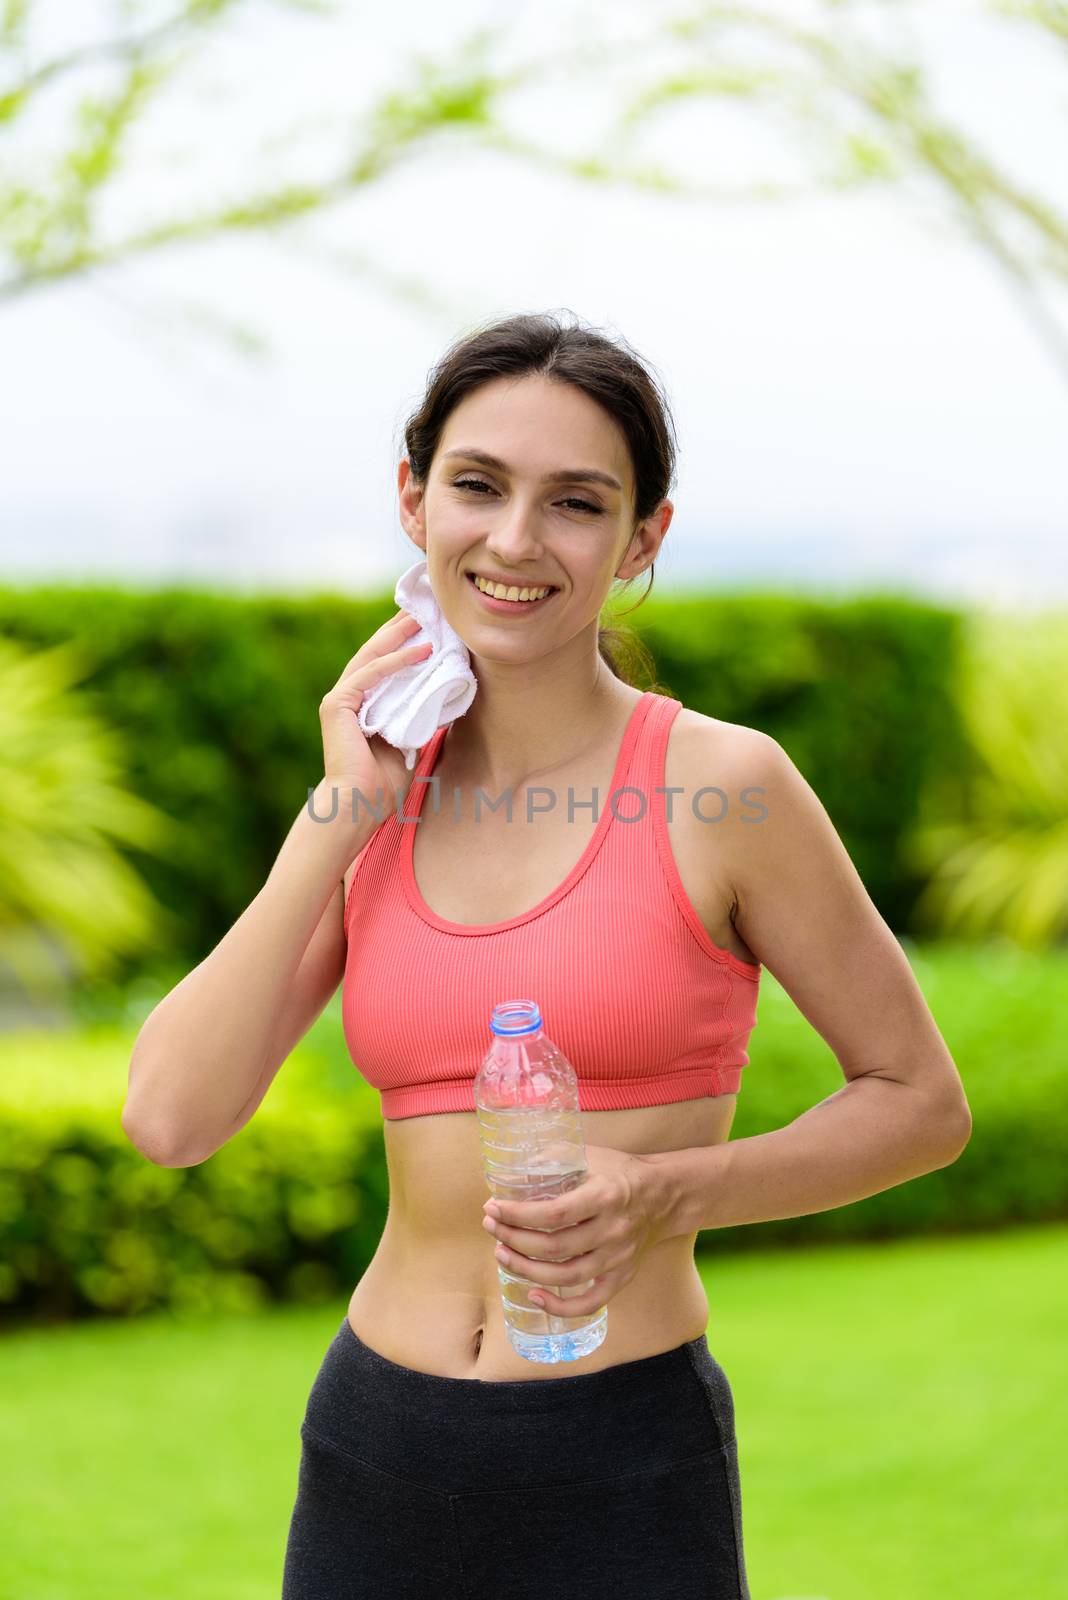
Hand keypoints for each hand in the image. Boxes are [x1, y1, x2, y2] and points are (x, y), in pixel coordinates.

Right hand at [318, 609, 432, 817]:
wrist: (359, 807)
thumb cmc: (382, 783)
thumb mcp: (410, 741)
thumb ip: (419, 718)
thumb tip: (444, 699)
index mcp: (362, 705)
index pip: (383, 665)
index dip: (403, 643)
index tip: (428, 625)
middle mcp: (348, 697)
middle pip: (375, 653)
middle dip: (400, 630)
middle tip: (426, 609)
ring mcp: (340, 699)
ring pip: (372, 657)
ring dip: (399, 637)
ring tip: (425, 619)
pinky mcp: (337, 705)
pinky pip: (370, 675)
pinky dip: (395, 661)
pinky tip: (420, 650)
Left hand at [481, 1143, 669, 1318]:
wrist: (664, 1195)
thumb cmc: (619, 1172)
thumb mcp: (589, 1154)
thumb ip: (553, 1158)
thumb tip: (511, 1172)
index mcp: (605, 1196)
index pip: (554, 1213)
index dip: (518, 1215)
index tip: (493, 1208)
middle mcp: (613, 1230)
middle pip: (555, 1247)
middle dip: (514, 1239)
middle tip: (491, 1227)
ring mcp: (619, 1257)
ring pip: (566, 1276)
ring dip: (526, 1270)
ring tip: (501, 1254)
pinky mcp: (622, 1276)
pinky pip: (590, 1302)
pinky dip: (560, 1307)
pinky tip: (533, 1296)